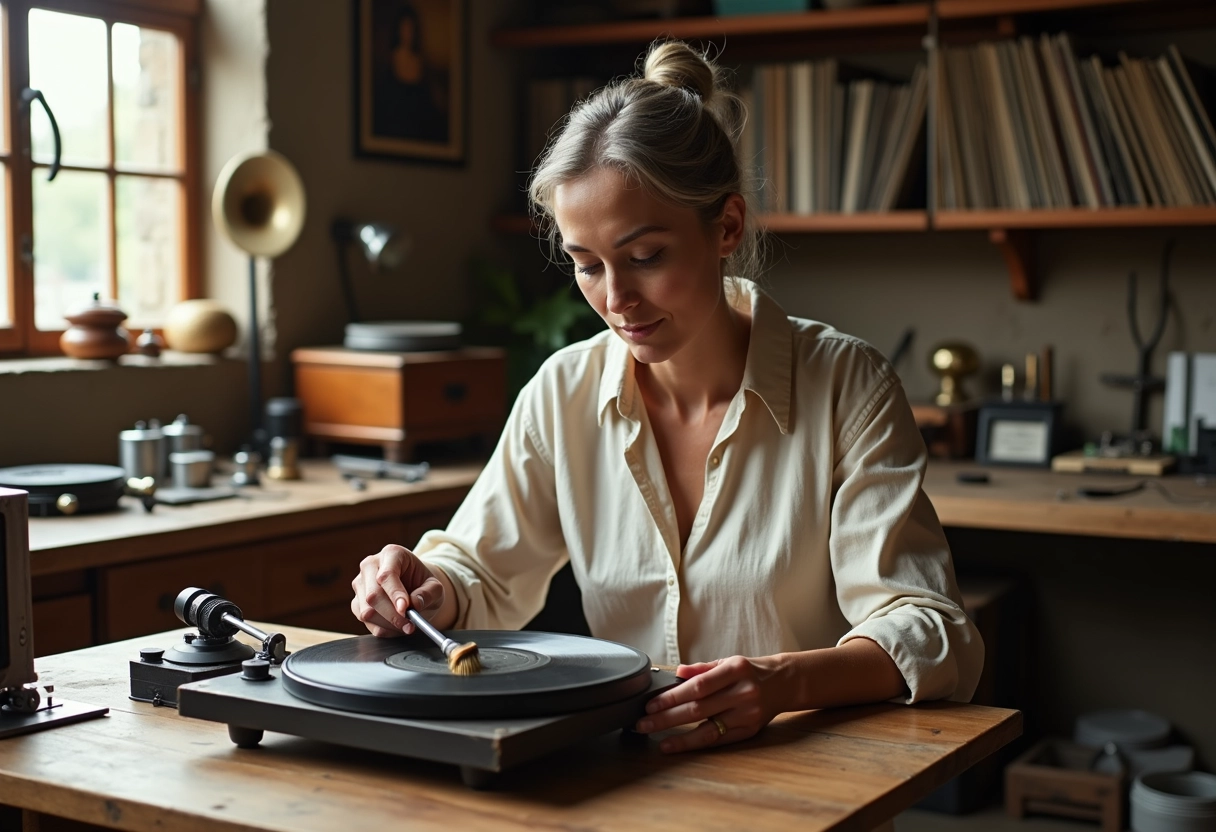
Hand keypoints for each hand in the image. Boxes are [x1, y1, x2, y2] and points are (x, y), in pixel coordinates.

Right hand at [350, 544, 445, 636]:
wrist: (415, 588)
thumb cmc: (423, 584)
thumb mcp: (435, 587)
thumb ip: (428, 594)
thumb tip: (414, 605)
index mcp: (391, 554)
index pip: (387, 575)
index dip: (395, 594)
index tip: (405, 609)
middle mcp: (370, 565)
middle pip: (373, 595)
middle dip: (392, 615)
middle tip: (410, 625)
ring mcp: (360, 584)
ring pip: (366, 611)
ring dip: (388, 624)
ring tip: (407, 626)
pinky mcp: (356, 602)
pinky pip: (365, 622)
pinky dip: (382, 629)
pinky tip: (396, 628)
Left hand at [633, 655, 786, 752]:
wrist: (784, 683)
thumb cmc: (750, 672)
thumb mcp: (728, 662)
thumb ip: (702, 669)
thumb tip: (676, 673)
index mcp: (735, 670)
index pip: (698, 686)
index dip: (673, 697)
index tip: (651, 704)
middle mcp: (743, 692)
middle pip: (699, 709)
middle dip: (667, 718)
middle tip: (644, 724)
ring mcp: (747, 714)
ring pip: (708, 729)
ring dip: (679, 736)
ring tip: (658, 740)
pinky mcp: (749, 730)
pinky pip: (718, 740)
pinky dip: (695, 743)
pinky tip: (678, 745)